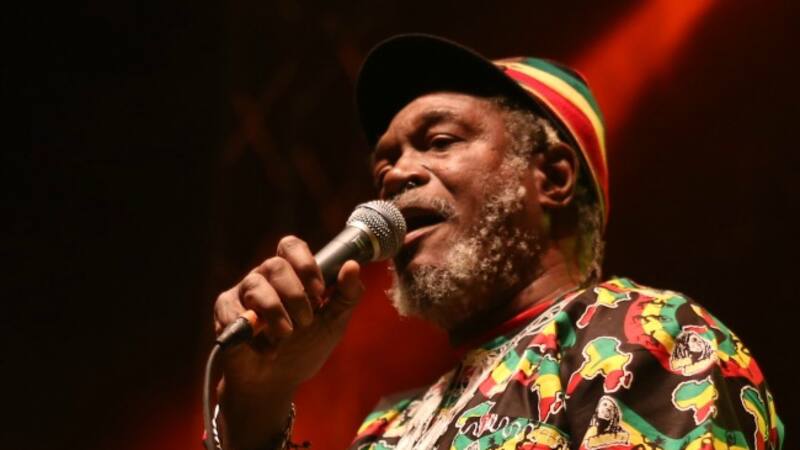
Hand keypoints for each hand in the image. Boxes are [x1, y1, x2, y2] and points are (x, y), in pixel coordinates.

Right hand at [213, 235, 363, 447]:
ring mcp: (243, 293)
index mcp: (291, 274)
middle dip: (295, 295)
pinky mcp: (225, 312)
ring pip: (255, 286)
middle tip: (305, 322)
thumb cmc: (305, 347)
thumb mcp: (333, 323)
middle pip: (275, 265)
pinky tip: (263, 347)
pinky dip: (251, 330)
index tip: (318, 292)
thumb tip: (353, 265)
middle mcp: (265, 277)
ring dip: (275, 313)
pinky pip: (232, 309)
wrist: (277, 383)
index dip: (305, 264)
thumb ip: (346, 295)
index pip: (291, 247)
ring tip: (285, 336)